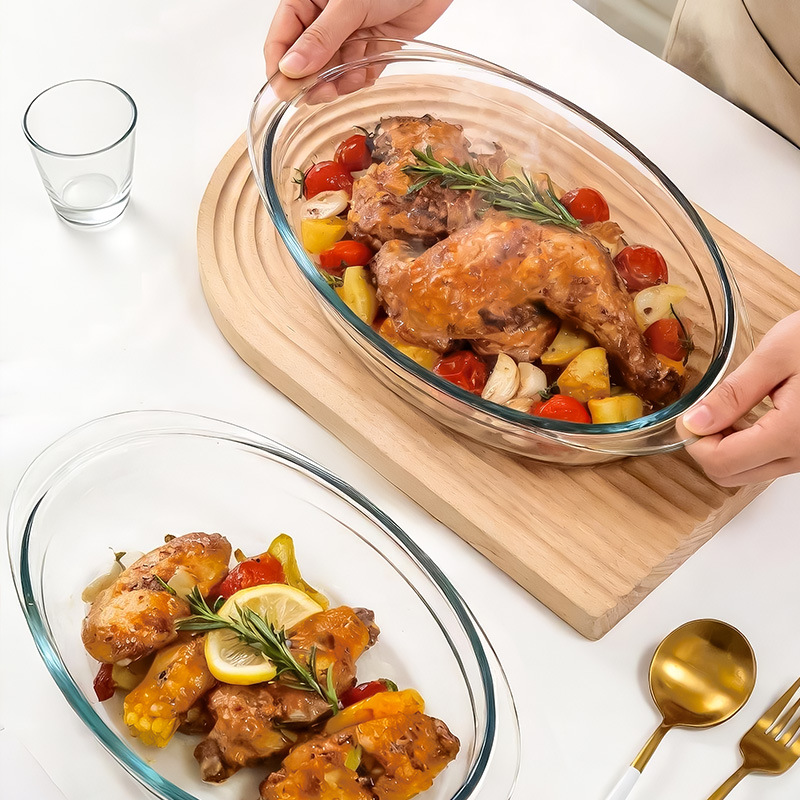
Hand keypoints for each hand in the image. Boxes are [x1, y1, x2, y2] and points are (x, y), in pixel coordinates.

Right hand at [265, 0, 452, 77]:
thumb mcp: (348, 5)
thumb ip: (320, 38)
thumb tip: (290, 68)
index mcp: (307, 0)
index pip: (282, 40)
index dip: (281, 68)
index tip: (285, 93)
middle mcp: (325, 19)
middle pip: (307, 61)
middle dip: (314, 80)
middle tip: (320, 95)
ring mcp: (348, 33)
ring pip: (333, 70)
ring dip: (339, 81)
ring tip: (349, 81)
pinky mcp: (372, 45)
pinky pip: (358, 71)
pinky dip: (360, 78)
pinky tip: (365, 75)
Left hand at [682, 312, 799, 485]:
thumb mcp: (777, 355)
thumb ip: (734, 393)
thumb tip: (695, 422)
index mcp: (793, 434)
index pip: (721, 462)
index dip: (694, 441)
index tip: (689, 414)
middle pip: (730, 475)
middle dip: (707, 446)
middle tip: (705, 411)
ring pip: (749, 472)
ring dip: (727, 447)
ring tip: (729, 407)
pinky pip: (770, 461)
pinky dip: (749, 445)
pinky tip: (750, 414)